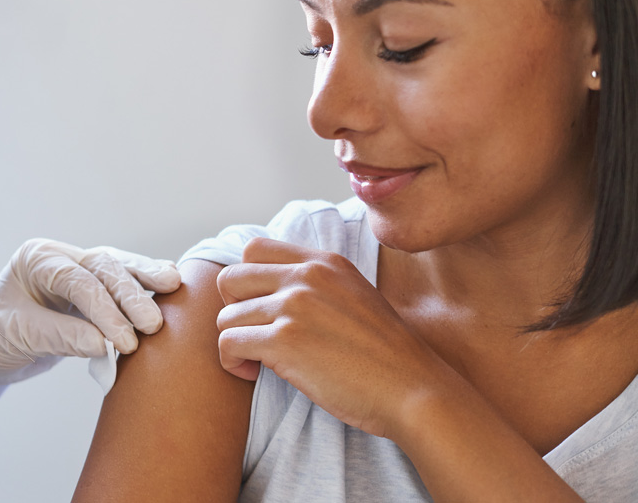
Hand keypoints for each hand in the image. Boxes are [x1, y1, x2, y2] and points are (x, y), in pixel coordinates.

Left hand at [0, 238, 180, 385]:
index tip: (124, 341)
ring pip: (118, 268)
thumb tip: (103, 345)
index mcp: (38, 260)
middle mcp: (61, 258)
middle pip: (104, 268)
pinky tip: (168, 287)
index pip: (78, 281)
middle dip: (131, 295)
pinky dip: (143, 288)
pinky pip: (121, 285)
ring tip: (174, 287)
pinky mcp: (92, 291)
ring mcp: (78, 270)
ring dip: (145, 281)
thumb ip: (60, 337)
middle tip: (153, 324)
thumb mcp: (17, 335)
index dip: (104, 310)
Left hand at [216, 238, 453, 437]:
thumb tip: (269, 290)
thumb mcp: (354, 295)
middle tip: (252, 335)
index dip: (246, 282)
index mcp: (323, 262)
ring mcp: (294, 306)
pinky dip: (232, 362)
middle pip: (231, 278)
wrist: (412, 388)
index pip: (254, 249)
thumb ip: (316, 284)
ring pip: (226, 316)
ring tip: (257, 361)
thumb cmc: (383, 354)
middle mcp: (306, 276)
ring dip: (235, 342)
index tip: (259, 309)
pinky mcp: (284, 340)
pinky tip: (253, 373)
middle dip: (233, 310)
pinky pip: (228, 343)